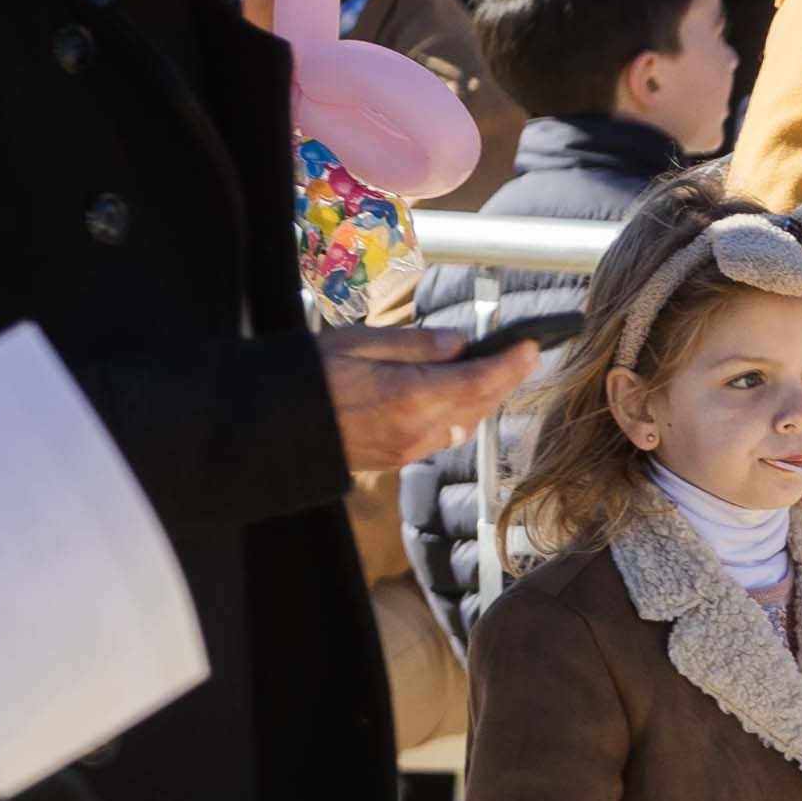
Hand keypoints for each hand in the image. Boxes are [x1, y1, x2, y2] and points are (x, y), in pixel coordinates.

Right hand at [325, 326, 542, 471]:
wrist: (271, 427)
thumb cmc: (307, 376)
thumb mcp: (359, 342)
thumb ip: (414, 344)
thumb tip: (458, 343)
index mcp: (409, 396)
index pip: (479, 381)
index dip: (511, 365)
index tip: (530, 347)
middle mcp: (417, 430)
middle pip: (480, 405)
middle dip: (506, 380)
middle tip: (521, 355)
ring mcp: (409, 449)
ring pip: (466, 425)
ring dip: (485, 399)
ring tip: (494, 371)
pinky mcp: (398, 458)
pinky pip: (445, 436)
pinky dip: (462, 414)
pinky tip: (459, 395)